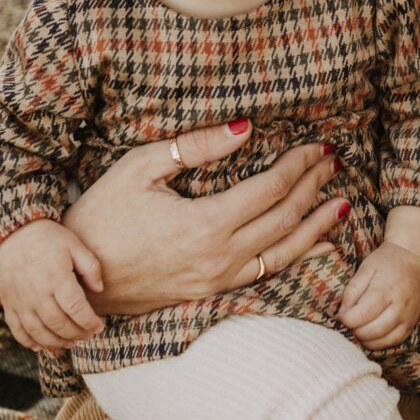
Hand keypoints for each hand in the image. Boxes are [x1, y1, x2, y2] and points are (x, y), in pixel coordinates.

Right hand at [0, 219, 105, 352]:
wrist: (9, 233)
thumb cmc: (46, 237)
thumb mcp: (73, 244)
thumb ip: (90, 266)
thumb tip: (100, 290)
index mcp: (56, 278)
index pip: (76, 309)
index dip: (90, 322)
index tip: (99, 326)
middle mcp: (37, 294)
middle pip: (59, 324)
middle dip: (77, 334)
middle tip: (88, 335)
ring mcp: (20, 302)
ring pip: (39, 332)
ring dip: (56, 342)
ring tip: (70, 342)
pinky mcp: (8, 305)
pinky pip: (17, 330)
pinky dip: (29, 342)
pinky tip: (41, 346)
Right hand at [65, 122, 345, 314]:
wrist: (76, 280)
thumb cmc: (101, 216)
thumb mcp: (139, 168)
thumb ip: (194, 147)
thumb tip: (244, 127)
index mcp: (203, 224)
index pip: (270, 189)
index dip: (299, 165)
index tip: (318, 144)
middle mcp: (218, 258)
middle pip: (284, 218)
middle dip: (314, 186)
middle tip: (335, 159)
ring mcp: (216, 280)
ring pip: (283, 252)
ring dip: (317, 224)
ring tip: (343, 201)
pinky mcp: (211, 293)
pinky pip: (267, 276)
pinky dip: (298, 258)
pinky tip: (319, 246)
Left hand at [338, 239, 419, 352]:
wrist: (417, 256)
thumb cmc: (389, 260)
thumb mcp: (366, 268)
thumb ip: (352, 291)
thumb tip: (342, 314)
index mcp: (385, 290)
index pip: (361, 315)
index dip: (347, 320)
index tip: (341, 315)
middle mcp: (399, 306)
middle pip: (372, 331)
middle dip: (355, 331)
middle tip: (349, 323)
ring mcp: (408, 316)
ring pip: (384, 339)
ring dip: (367, 339)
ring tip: (359, 329)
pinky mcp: (413, 322)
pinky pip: (396, 341)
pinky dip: (381, 342)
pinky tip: (372, 335)